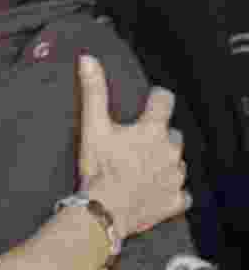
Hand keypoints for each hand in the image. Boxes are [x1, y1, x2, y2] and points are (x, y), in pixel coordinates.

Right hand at [75, 54, 188, 239]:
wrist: (105, 209)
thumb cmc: (100, 168)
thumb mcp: (93, 126)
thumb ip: (93, 91)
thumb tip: (88, 60)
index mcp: (152, 130)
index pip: (164, 101)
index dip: (157, 98)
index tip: (150, 101)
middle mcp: (170, 151)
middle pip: (171, 134)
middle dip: (159, 136)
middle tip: (137, 142)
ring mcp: (175, 176)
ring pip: (176, 162)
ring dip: (164, 161)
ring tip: (142, 167)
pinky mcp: (174, 200)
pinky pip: (180, 193)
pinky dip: (170, 190)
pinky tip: (155, 189)